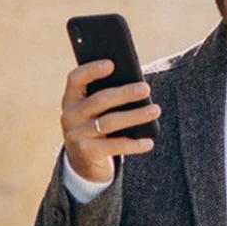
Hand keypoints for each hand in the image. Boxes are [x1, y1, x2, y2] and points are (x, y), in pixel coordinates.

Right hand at [61, 60, 162, 182]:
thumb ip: (106, 96)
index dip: (92, 70)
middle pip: (100, 100)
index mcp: (71, 98)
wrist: (82, 161)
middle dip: (125, 93)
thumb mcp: (95, 110)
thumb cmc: (95, 125)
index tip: (112, 64)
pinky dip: (134, 144)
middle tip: (145, 88)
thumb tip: (136, 86)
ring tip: (155, 110)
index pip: (76, 78)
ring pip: (110, 122)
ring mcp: (77, 135)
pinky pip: (114, 146)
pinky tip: (148, 142)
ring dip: (135, 116)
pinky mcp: (87, 152)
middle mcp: (70, 115)